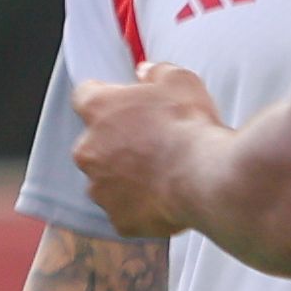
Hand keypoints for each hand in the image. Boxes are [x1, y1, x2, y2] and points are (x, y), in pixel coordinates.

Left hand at [60, 63, 225, 239]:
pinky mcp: (118, 218)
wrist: (206, 176)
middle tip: (152, 143)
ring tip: (162, 173)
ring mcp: (100, 188)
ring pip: (107, 180)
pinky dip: (141, 207)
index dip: (105, 98)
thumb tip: (145, 71)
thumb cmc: (190, 124)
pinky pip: (126, 212)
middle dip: (116, 143)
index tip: (120, 102)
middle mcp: (88, 149)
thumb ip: (156, 73)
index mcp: (98, 110)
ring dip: (126, 177)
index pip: (85, 96)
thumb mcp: (179, 80)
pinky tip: (166, 199)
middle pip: (94, 143)